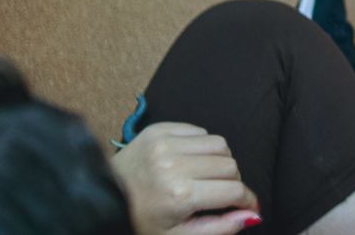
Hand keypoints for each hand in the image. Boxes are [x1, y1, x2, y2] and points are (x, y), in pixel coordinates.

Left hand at [110, 123, 260, 234]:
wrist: (101, 200)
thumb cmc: (140, 222)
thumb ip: (219, 229)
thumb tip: (253, 217)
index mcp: (179, 196)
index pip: (234, 190)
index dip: (248, 200)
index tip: (250, 207)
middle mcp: (174, 165)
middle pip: (230, 166)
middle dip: (232, 183)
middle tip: (220, 196)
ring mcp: (165, 143)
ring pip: (219, 145)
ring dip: (219, 162)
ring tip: (204, 178)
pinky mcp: (159, 130)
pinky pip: (200, 131)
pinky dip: (202, 146)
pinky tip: (190, 162)